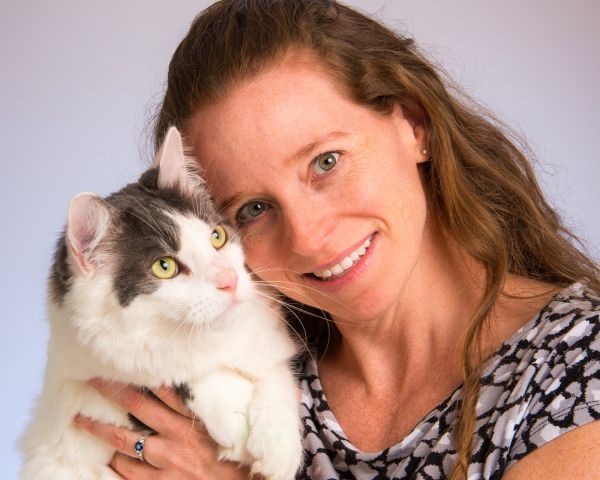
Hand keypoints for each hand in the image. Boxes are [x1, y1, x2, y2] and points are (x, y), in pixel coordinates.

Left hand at [74, 380, 253, 479]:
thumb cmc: (232, 457)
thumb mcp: (221, 427)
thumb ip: (202, 409)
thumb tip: (185, 385)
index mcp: (194, 419)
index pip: (164, 388)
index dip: (142, 374)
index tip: (123, 363)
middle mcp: (177, 436)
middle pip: (138, 407)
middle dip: (113, 391)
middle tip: (92, 379)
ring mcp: (166, 461)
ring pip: (125, 441)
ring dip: (101, 430)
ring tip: (82, 420)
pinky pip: (128, 472)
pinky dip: (114, 463)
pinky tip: (104, 457)